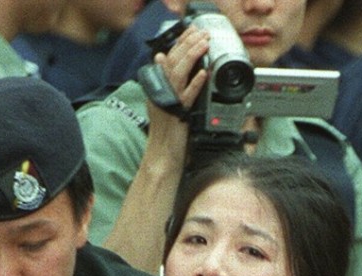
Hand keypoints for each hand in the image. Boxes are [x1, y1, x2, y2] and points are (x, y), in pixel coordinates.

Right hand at [141, 26, 209, 162]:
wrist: (162, 158)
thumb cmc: (168, 135)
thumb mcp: (167, 103)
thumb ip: (168, 82)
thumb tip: (163, 60)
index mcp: (158, 89)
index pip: (168, 59)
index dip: (180, 44)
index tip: (193, 32)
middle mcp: (160, 93)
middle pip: (173, 62)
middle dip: (188, 44)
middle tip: (201, 33)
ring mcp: (167, 103)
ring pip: (178, 73)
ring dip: (192, 56)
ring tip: (204, 44)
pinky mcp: (177, 115)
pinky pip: (186, 95)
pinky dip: (195, 82)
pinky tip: (203, 73)